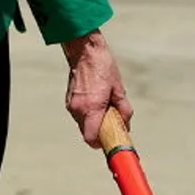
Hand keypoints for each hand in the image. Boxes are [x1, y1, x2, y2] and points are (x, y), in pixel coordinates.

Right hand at [61, 29, 132, 148]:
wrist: (84, 50)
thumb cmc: (103, 66)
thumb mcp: (119, 88)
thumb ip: (123, 109)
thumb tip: (126, 124)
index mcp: (92, 107)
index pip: (91, 138)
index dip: (100, 144)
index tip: (109, 141)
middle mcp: (78, 109)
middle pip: (87, 133)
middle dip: (99, 132)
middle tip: (110, 122)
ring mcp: (71, 104)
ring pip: (82, 124)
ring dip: (93, 122)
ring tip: (103, 106)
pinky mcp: (68, 99)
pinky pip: (78, 114)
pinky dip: (87, 113)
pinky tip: (95, 100)